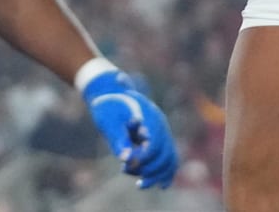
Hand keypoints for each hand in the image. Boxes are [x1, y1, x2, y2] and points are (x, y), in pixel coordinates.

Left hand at [82, 70, 179, 188]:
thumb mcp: (109, 121)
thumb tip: (125, 158)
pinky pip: (169, 158)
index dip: (143, 158)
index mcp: (151, 118)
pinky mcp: (158, 140)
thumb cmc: (109, 106)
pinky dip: (166, 172)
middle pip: (165, 153)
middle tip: (128, 172)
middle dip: (150, 169)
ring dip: (157, 173)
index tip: (126, 166)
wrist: (112, 93)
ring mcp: (161, 132)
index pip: (155, 144)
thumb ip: (118, 139)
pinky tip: (161, 185)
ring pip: (169, 158)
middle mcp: (160, 126)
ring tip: (140, 183)